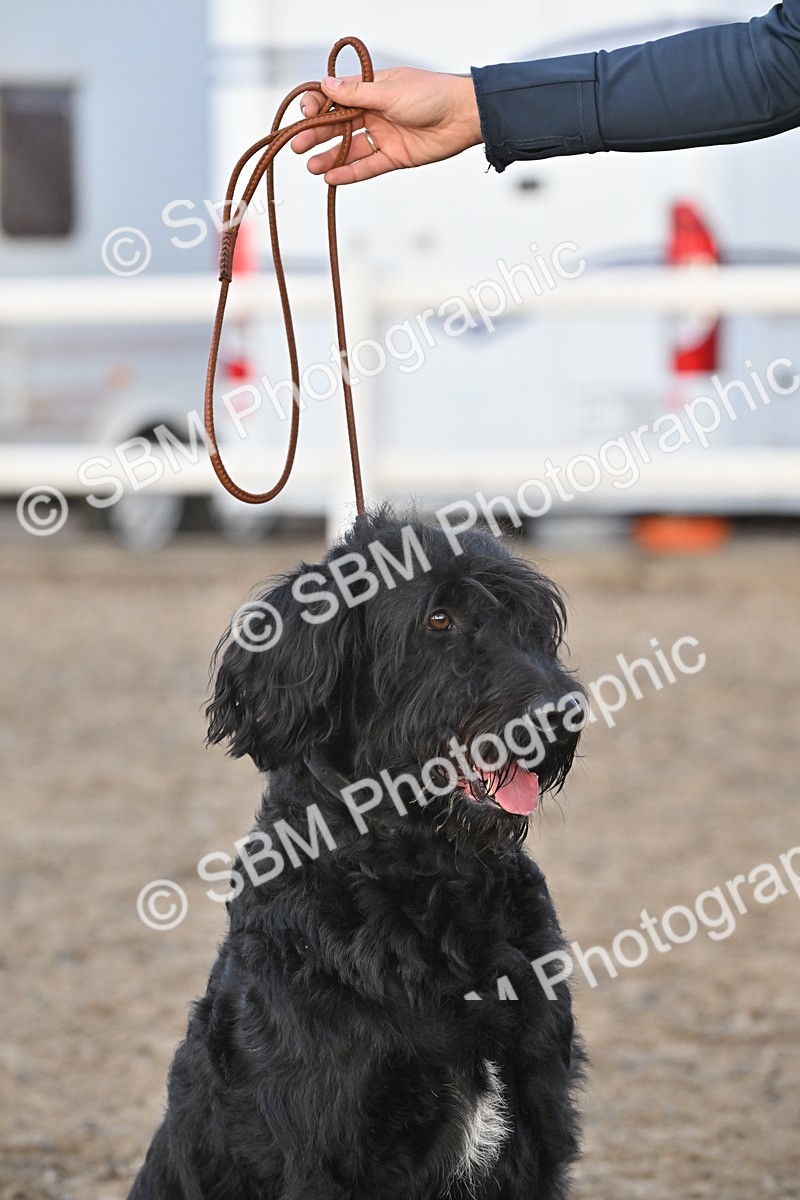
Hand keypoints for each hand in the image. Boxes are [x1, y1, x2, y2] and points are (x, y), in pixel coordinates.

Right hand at [290, 68, 482, 184]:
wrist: (463, 116)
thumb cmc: (431, 95)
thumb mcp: (390, 91)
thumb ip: (358, 93)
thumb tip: (327, 85)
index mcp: (371, 88)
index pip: (336, 96)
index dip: (319, 105)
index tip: (306, 113)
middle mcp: (374, 111)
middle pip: (338, 124)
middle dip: (317, 134)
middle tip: (297, 145)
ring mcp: (383, 135)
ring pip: (349, 148)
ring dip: (330, 157)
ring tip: (311, 166)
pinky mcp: (394, 156)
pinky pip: (367, 166)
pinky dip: (350, 173)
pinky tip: (331, 177)